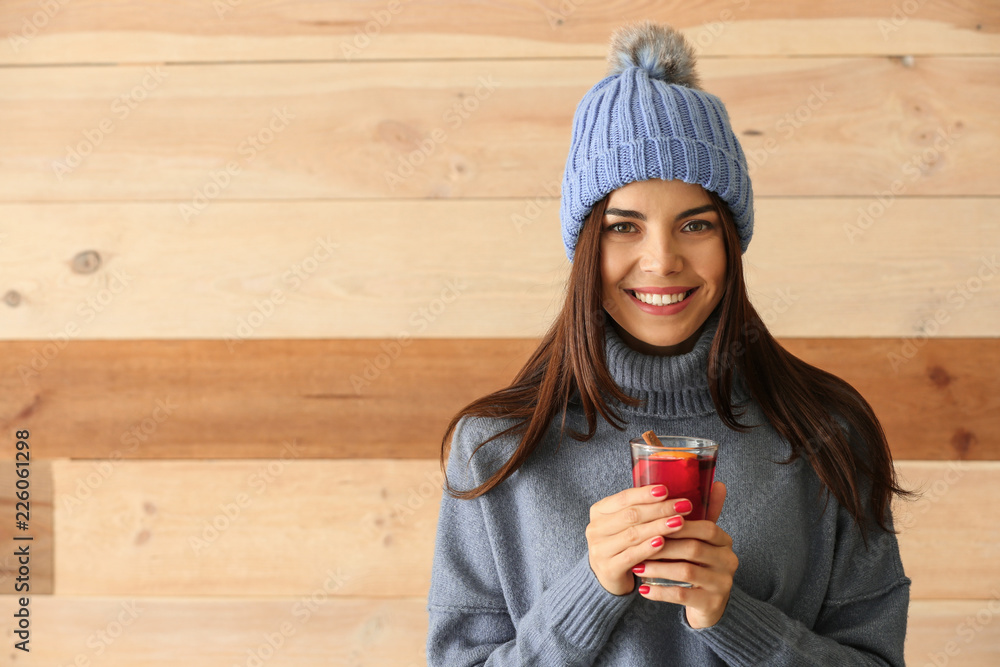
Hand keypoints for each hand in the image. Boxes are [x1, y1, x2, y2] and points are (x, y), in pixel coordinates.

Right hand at [585, 484, 691, 595]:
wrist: (609, 577)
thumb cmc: (623, 544)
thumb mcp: (626, 524)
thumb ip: (642, 509)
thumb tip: (670, 493)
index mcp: (599, 511)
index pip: (623, 498)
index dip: (645, 493)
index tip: (666, 490)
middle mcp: (595, 528)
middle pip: (631, 515)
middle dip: (660, 509)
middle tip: (683, 506)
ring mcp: (599, 549)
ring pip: (633, 534)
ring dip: (658, 527)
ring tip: (679, 522)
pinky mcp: (608, 568)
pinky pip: (631, 555)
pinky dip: (648, 548)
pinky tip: (663, 542)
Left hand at [633, 482, 736, 627]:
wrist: (708, 605)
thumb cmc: (697, 565)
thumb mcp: (698, 540)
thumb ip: (700, 514)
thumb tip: (713, 480)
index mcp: (724, 541)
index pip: (705, 526)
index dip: (679, 523)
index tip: (652, 520)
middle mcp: (728, 561)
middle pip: (693, 547)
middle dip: (662, 544)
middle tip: (636, 543)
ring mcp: (722, 583)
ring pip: (686, 571)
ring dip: (657, 567)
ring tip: (636, 565)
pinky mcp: (711, 604)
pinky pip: (682, 595)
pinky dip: (660, 591)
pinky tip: (642, 588)